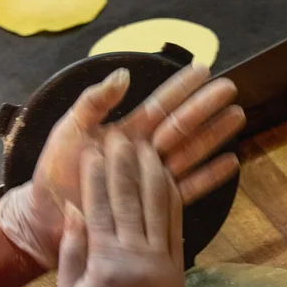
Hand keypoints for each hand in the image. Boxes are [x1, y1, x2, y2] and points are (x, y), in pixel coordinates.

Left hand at [0, 63, 243, 267]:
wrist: (48, 217)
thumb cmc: (54, 173)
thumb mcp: (69, 131)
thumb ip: (94, 103)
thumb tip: (123, 75)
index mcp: (125, 132)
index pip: (159, 104)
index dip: (181, 87)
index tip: (203, 69)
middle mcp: (143, 153)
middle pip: (181, 125)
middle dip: (206, 107)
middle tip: (231, 88)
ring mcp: (151, 178)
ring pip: (190, 152)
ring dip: (214, 135)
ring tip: (238, 117)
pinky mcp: (155, 204)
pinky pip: (187, 189)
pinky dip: (209, 176)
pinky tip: (230, 163)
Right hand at [57, 132, 183, 286]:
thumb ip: (73, 249)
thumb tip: (75, 209)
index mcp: (106, 261)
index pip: (100, 207)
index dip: (97, 176)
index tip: (94, 150)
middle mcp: (137, 255)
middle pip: (131, 199)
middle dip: (125, 164)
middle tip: (122, 136)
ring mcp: (162, 259)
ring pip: (159, 207)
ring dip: (153, 173)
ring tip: (148, 146)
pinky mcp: (179, 266)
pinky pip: (177, 225)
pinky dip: (174, 199)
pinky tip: (169, 177)